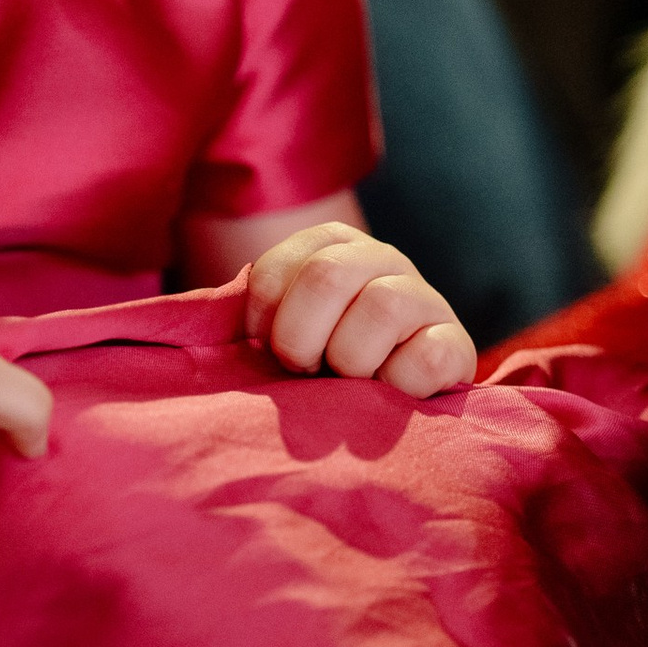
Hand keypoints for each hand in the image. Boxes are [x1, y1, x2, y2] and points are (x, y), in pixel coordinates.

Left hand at [243, 224, 475, 394]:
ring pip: (381, 307)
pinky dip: (397, 384)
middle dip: (302, 339)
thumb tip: (192, 319)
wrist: (394, 400)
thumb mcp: (282, 331)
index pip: (272, 272)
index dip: (261, 323)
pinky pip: (423, 357)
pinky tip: (392, 391)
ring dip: (351, 362)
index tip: (268, 351)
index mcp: (328, 246)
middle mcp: (380, 257)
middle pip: (326, 276)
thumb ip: (250, 318)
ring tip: (353, 382)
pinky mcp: (455, 344)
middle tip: (307, 370)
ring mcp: (424, 297)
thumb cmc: (323, 365)